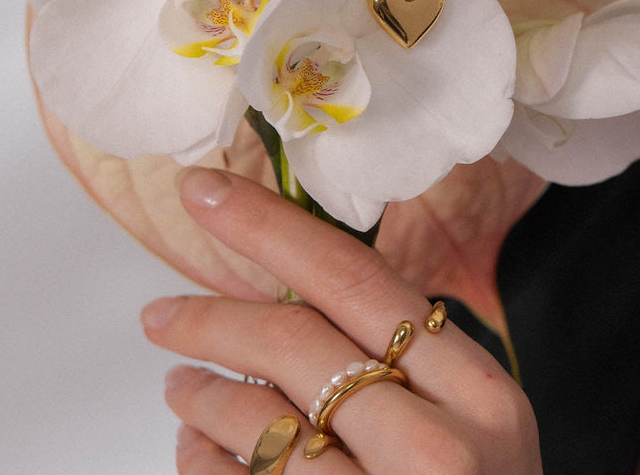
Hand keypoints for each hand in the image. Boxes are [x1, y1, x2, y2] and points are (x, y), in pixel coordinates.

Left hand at [141, 168, 542, 473]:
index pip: (358, 278)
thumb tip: (284, 288)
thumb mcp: (471, 424)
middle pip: (299, 343)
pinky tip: (197, 453)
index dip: (271, 226)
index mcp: (480, 391)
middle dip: (213, 316)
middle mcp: (443, 446)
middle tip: (159, 313)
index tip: (205, 192)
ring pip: (264, 424)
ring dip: (203, 397)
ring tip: (179, 388)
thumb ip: (403, 358)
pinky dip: (206, 465)